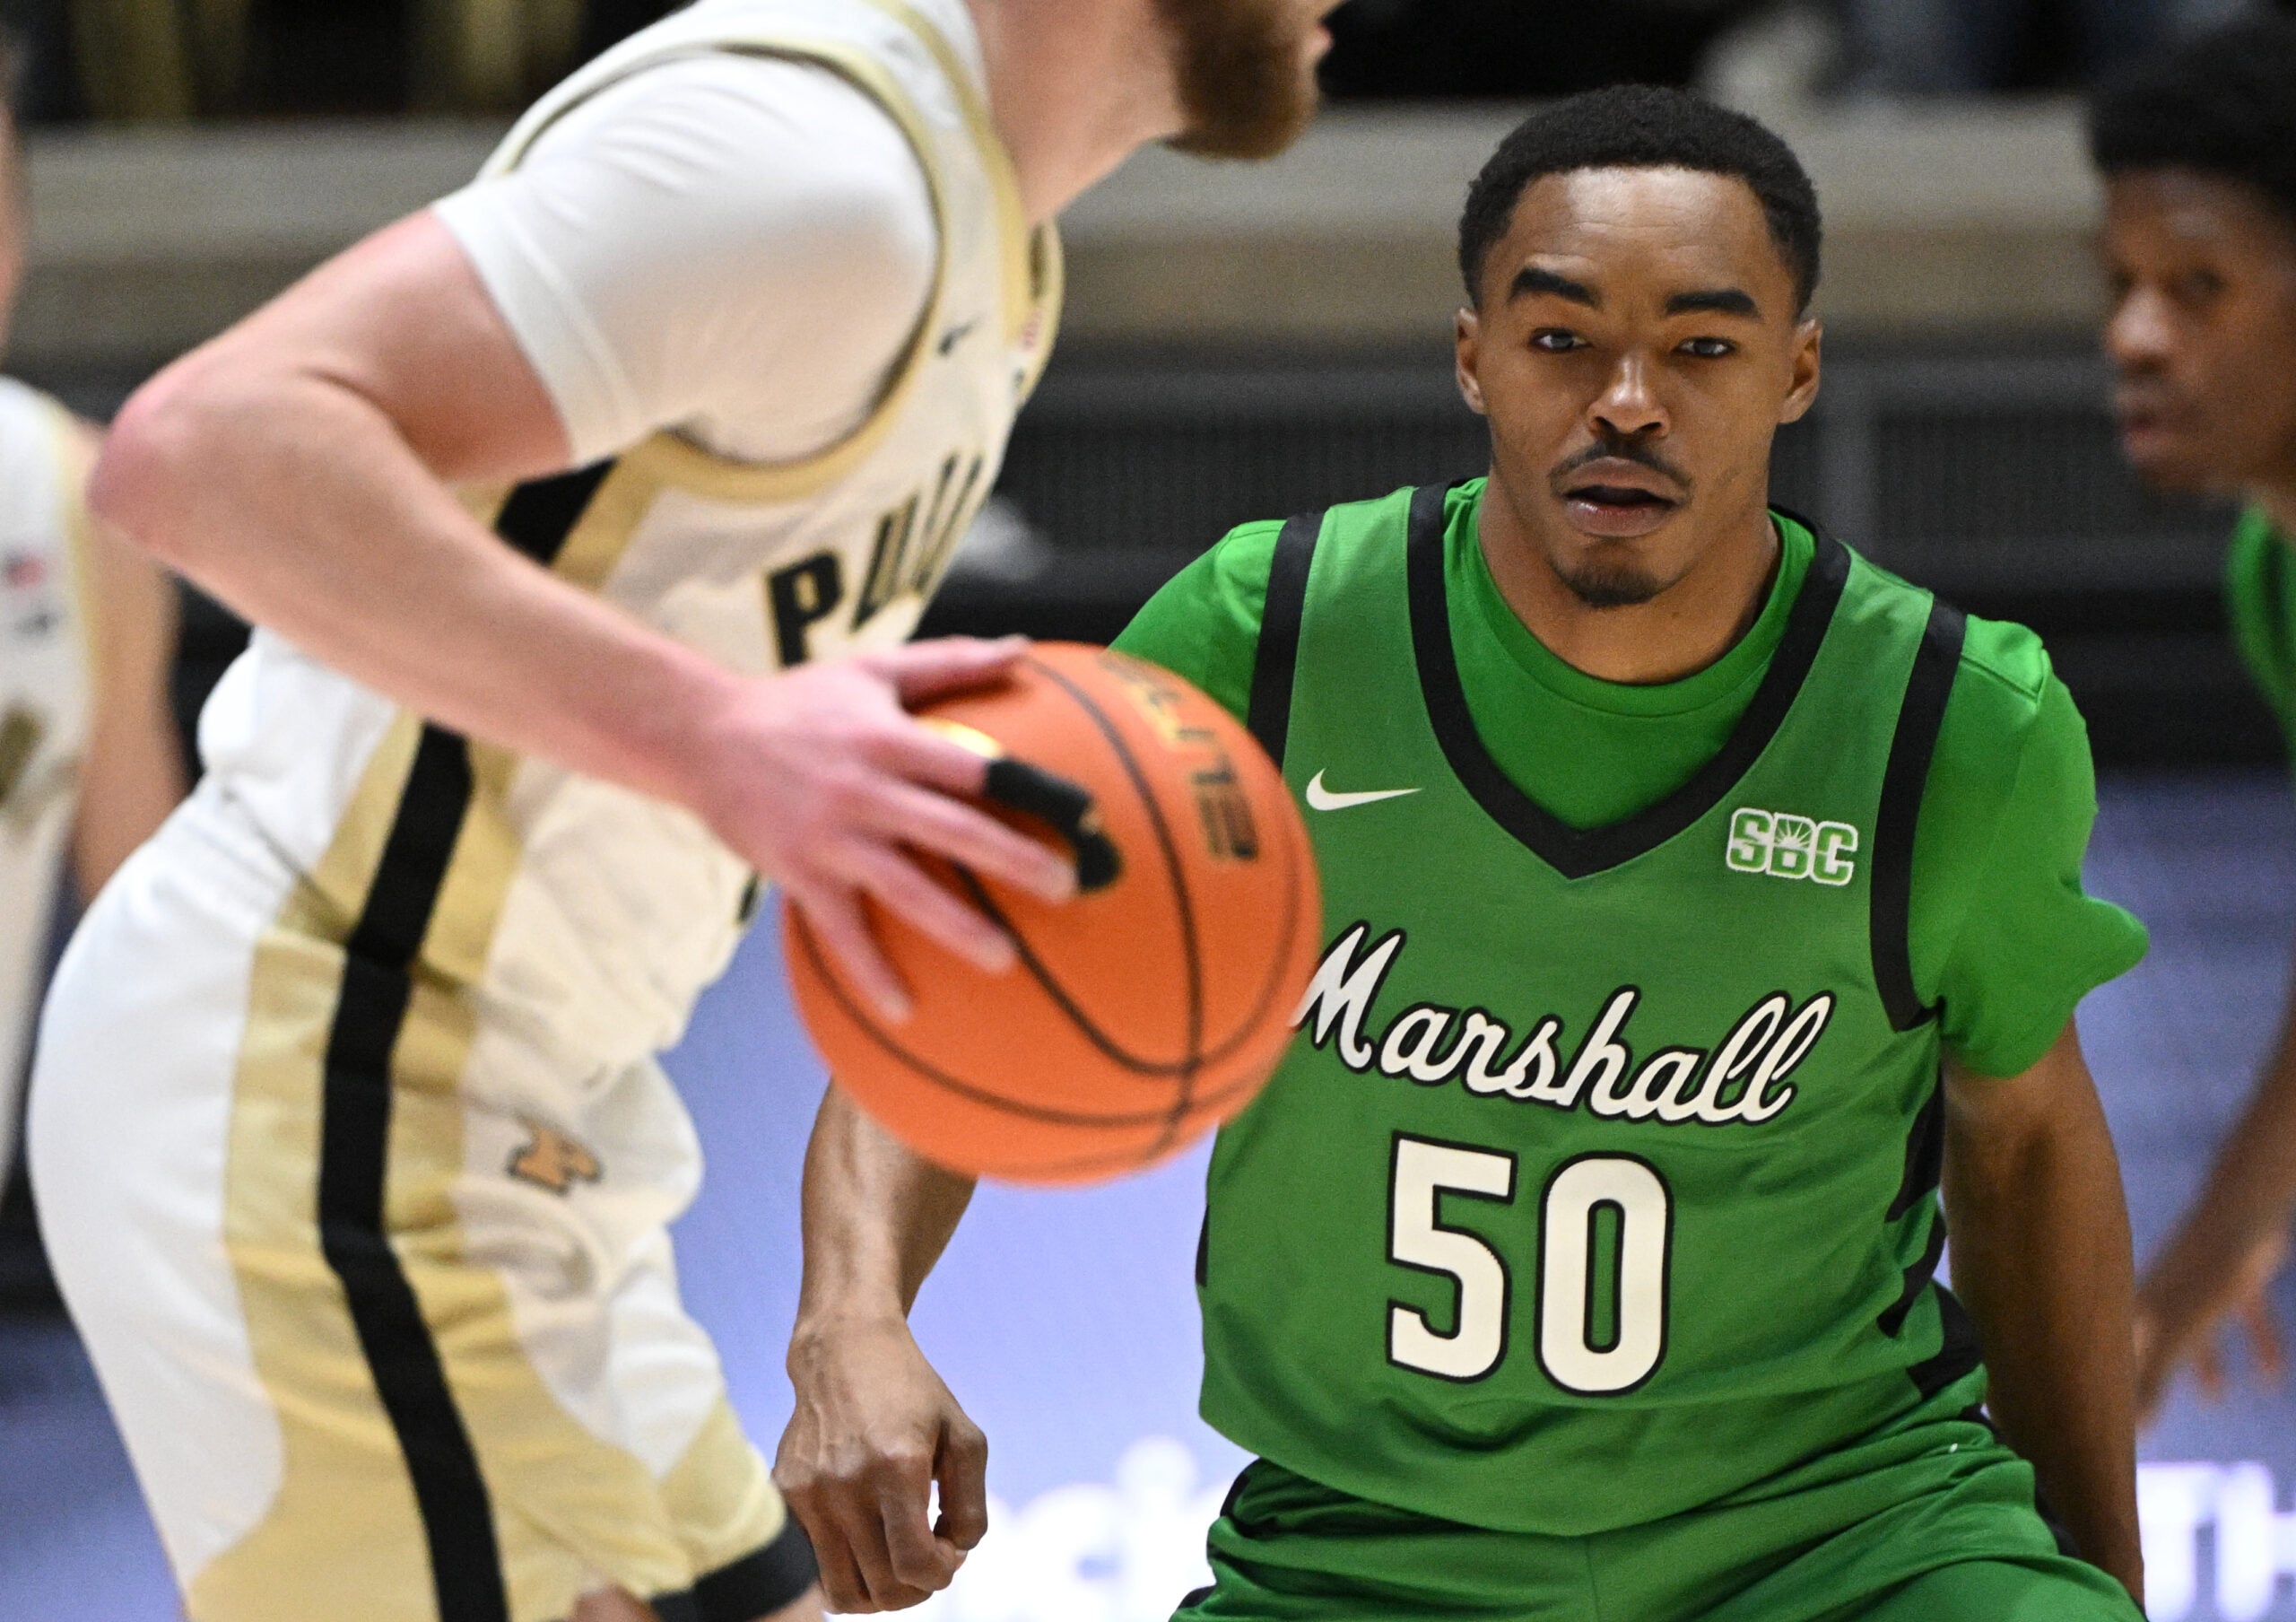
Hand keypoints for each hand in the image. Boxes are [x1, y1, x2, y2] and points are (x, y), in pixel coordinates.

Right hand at [686, 637, 1073, 1020]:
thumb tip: (1022, 646)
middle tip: (1067, 888)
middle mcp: (865, 790)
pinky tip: (904, 1010)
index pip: (974, 767)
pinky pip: (841, 932)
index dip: (1029, 789)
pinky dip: (870, 972)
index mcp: (890, 739)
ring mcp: (832, 838)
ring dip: (956, 928)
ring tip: (1005, 959)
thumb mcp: (873, 670)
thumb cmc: (801, 701)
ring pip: (904, 889)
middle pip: (953, 830)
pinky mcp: (799, 875)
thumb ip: (949, 662)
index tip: (1083, 815)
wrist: (704, 735)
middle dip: (1013, 862)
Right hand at [778, 1314, 988, 1613]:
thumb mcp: (965, 1437)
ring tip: (898, 1562)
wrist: (845, 1351)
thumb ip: (971, 1506)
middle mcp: (846, 1485)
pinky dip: (848, 1571)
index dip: (942, 1574)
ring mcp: (810, 1494)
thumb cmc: (914, 1393)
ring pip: (842, 1594)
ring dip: (880, 1594)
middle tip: (928, 1555)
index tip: (949, 1551)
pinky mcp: (786, 1496)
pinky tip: (868, 1541)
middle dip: (918, 1588)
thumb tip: (953, 1556)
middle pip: (884, 1590)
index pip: (916, 1566)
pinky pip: (815, 1566)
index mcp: (896, 1467)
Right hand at [2136, 1225, 2288, 1422]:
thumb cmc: (2201, 1277)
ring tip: (2213, 1399)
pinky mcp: (2239, 1282)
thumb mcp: (2177, 1338)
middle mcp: (2165, 1298)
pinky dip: (2257, 1348)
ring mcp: (2201, 1288)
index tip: (2117, 1421)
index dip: (2120, 1387)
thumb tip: (2135, 1432)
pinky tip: (2274, 1377)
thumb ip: (2154, 1382)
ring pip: (2200, 1336)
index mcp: (2141, 1309)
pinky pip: (2246, 1321)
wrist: (2244, 1217)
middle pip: (2158, 1347)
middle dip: (2158, 1379)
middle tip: (2153, 1413)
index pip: (2123, 1356)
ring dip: (2207, 1367)